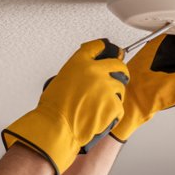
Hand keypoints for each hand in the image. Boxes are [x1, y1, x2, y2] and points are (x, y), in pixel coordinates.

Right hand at [1, 39, 128, 174]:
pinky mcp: (113, 103)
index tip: (106, 50)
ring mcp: (106, 87)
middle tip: (117, 77)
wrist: (57, 127)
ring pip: (120, 86)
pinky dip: (112, 112)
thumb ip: (78, 72)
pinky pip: (119, 105)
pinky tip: (101, 116)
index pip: (97, 47)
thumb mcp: (61, 79)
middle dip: (119, 71)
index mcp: (80, 62)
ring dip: (114, 94)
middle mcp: (95, 71)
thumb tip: (89, 74)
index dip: (103, 49)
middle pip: (118, 64)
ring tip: (100, 105)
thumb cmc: (54, 108)